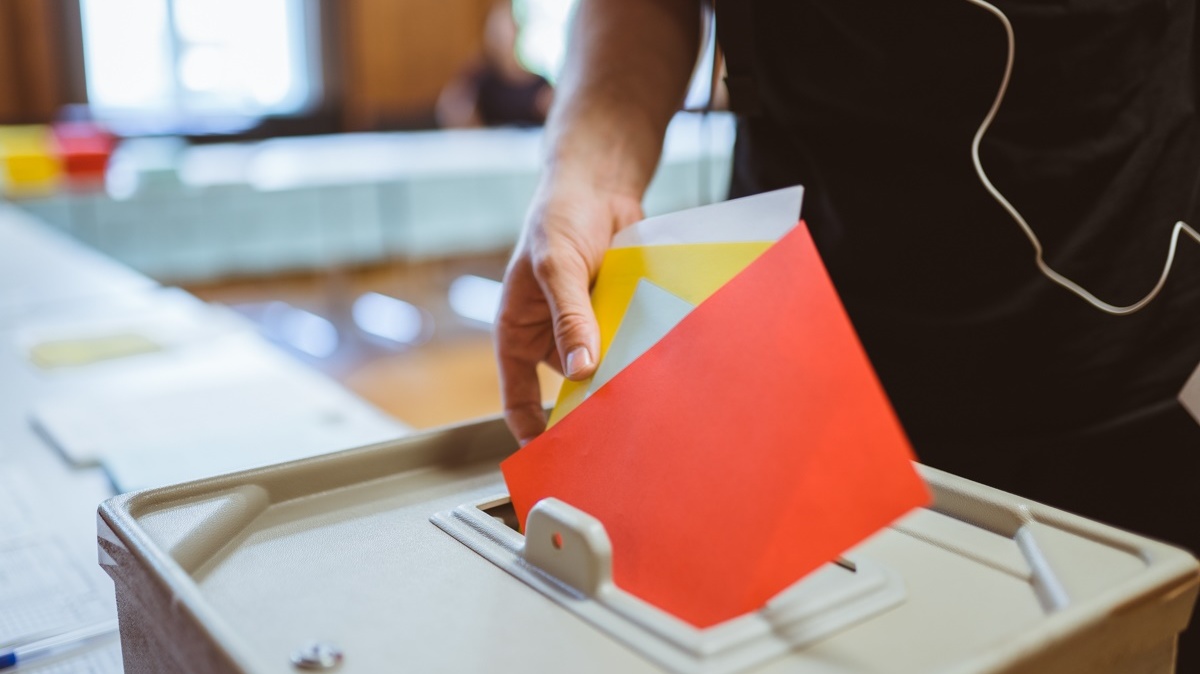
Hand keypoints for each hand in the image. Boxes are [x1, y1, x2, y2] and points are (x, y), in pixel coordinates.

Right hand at [497, 176, 643, 443]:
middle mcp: (554, 339)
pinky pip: (634, 347)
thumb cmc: (558, 218)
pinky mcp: (622, 320)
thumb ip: (570, 316)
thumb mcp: (557, 266)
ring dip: (624, 385)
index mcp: (521, 333)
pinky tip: (666, 371)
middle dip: (589, 412)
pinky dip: (646, 358)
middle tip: (613, 437)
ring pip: (606, 371)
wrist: (601, 185)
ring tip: (646, 409)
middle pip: (568, 391)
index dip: (531, 431)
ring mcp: (590, 331)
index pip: (517, 398)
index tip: (554, 456)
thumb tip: (581, 369)